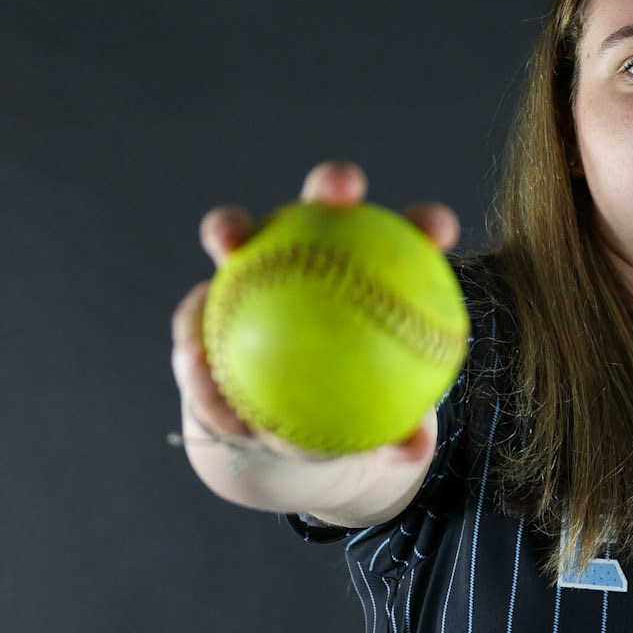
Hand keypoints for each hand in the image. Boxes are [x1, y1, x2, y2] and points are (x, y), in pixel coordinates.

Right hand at [169, 158, 459, 463]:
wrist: (278, 433)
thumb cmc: (340, 420)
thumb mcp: (371, 434)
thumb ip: (395, 434)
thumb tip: (413, 448)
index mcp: (365, 281)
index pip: (405, 247)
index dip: (423, 227)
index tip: (438, 229)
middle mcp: (308, 260)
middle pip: (322, 209)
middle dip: (332, 184)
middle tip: (339, 189)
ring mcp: (251, 275)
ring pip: (239, 240)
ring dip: (231, 227)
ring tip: (229, 239)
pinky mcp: (202, 307)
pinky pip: (195, 314)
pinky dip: (197, 323)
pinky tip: (193, 345)